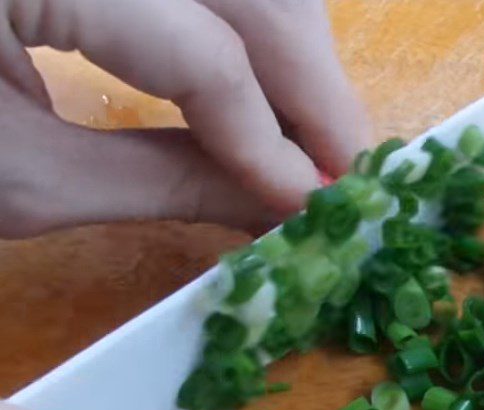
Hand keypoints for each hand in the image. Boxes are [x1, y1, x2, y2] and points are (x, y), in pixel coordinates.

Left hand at [0, 0, 370, 237]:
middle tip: (343, 170)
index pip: (205, 48)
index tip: (315, 204)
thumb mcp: (19, 180)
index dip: (271, 137)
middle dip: (310, 83)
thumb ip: (164, 185)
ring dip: (287, 47)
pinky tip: (251, 84)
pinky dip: (241, 23)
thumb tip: (279, 203)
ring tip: (304, 132)